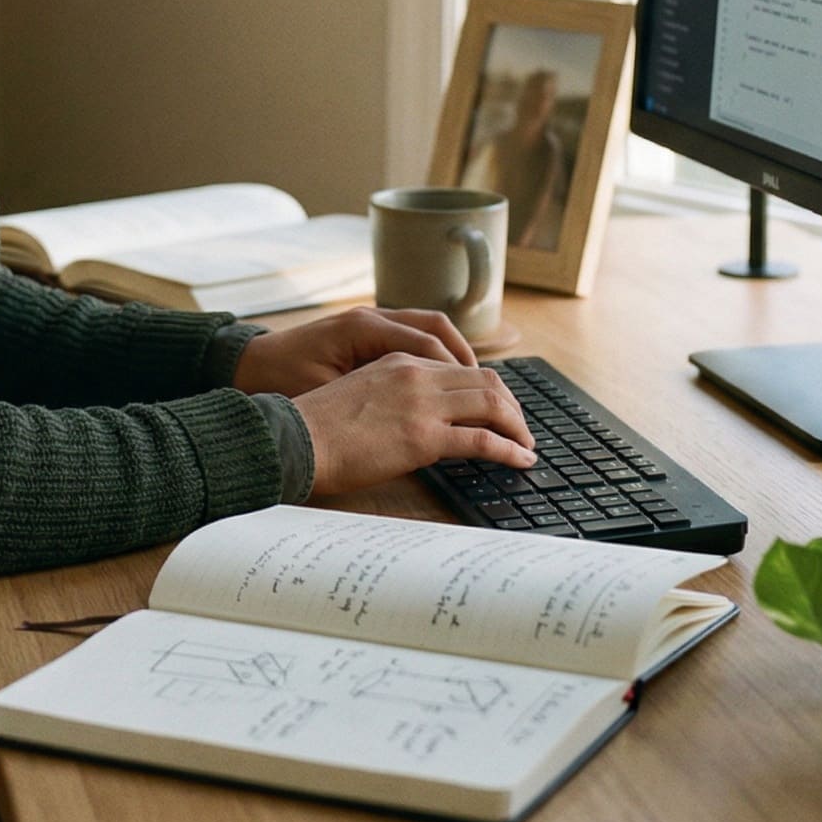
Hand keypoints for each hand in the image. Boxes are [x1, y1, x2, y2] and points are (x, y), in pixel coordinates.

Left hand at [232, 307, 480, 398]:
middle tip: (502, 403)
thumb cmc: (283, 386)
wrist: (249, 370)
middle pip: (438, 329)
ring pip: (431, 329)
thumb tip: (428, 420)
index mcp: (363, 330)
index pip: (429, 344)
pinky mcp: (366, 334)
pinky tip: (449, 385)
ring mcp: (370, 323)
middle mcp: (371, 319)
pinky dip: (438, 356)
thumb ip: (380, 405)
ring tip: (485, 392)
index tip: (490, 408)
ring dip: (460, 358)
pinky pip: (414, 336)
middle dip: (474, 366)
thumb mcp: (331, 399)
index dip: (463, 376)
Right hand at [290, 356, 535, 498]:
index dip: (488, 390)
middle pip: (486, 380)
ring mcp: (421, 403)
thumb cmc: (317, 426)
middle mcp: (415, 374)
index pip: (460, 369)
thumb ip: (394, 397)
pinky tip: (520, 461)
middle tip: (521, 429)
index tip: (498, 410)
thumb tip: (417, 422)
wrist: (295, 438)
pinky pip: (484, 440)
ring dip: (517, 426)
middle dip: (511, 405)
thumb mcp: (361, 394)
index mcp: (399, 360)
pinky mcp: (423, 436)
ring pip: (492, 403)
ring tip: (526, 446)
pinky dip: (510, 450)